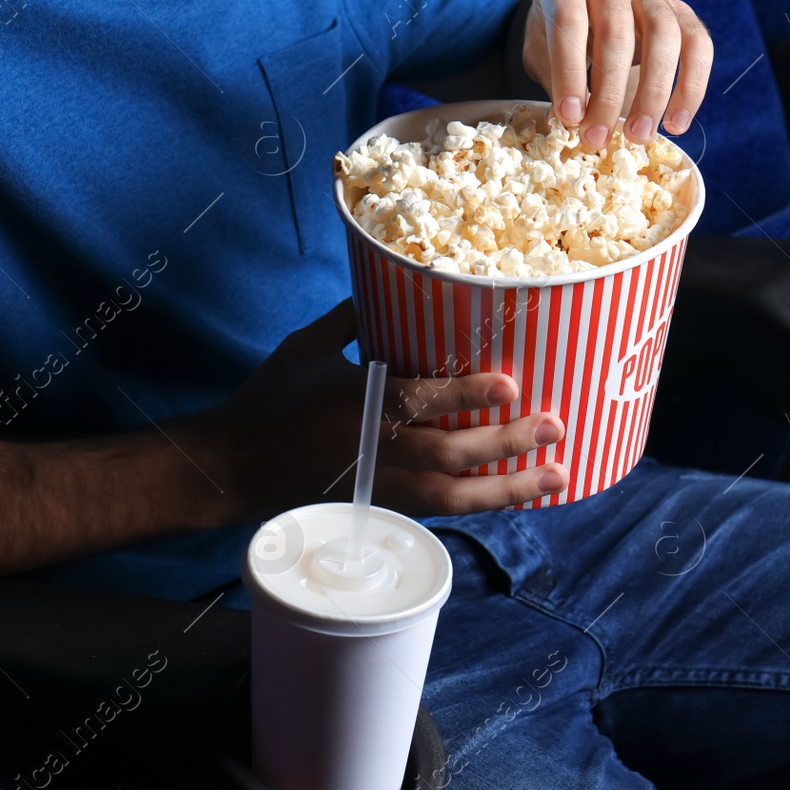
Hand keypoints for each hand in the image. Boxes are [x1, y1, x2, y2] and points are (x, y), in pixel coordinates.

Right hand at [204, 302, 568, 519]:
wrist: (233, 466)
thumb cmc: (268, 398)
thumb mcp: (308, 347)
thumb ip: (356, 318)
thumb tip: (398, 282)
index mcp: (349, 403)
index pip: (415, 400)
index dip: (464, 394)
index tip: (509, 384)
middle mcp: (370, 448)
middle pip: (447, 454)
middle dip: (504, 444)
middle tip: (554, 427)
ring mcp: (379, 483)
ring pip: (452, 495)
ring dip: (508, 488)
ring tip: (556, 476)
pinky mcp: (383, 503)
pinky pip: (441, 507)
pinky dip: (483, 501)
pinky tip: (518, 493)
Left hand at [523, 0, 713, 148]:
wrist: (580, 11)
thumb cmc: (553, 34)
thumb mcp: (537, 50)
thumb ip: (552, 75)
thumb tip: (575, 118)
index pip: (569, 19)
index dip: (569, 70)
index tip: (569, 116)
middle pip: (617, 32)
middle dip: (607, 94)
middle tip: (597, 138)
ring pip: (664, 36)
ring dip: (653, 93)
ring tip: (640, 135)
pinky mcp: (679, 9)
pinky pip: (698, 44)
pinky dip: (691, 87)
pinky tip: (676, 124)